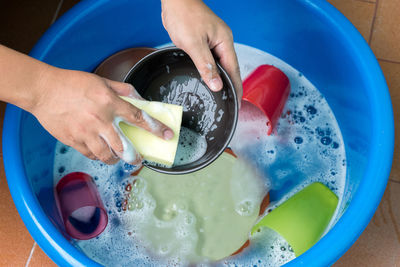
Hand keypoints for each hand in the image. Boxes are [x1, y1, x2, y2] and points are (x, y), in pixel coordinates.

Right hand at [30, 68, 173, 164]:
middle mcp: (100, 120)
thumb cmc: (72, 83)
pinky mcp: (73, 141)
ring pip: (107, 155)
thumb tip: (140, 99)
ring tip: (118, 158)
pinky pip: (90, 155)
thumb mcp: (102, 81)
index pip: (139, 118)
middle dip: (135, 156)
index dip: (156, 128)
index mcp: (109, 103)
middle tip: (139, 159)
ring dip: (116, 159)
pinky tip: (101, 152)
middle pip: (124, 146)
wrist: (43, 90)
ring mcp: (86, 132)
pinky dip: (98, 156)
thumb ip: (123, 90)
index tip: (168, 135)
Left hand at [161, 0, 242, 100]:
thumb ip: (206, 66)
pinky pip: (211, 60)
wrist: (174, 0)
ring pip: (219, 65)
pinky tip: (208, 79)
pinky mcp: (204, 42)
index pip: (234, 70)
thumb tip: (217, 85)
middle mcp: (222, 42)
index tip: (237, 103)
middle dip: (230, 86)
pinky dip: (210, 70)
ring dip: (219, 79)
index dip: (236, 88)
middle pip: (229, 69)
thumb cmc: (184, 16)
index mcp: (225, 42)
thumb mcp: (194, 44)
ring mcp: (213, 42)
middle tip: (229, 104)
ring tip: (220, 96)